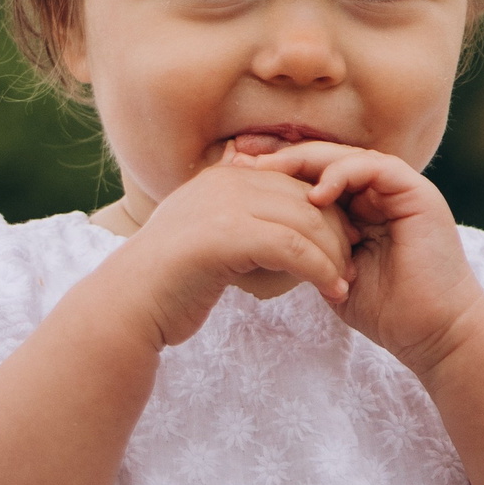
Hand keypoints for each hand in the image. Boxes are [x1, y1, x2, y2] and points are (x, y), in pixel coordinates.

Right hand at [100, 162, 356, 348]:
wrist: (129, 307)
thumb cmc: (172, 284)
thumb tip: (289, 230)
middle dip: (338, 232)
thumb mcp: (210, 240)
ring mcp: (224, 205)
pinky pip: (294, 249)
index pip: (293, 183)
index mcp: (224, 177)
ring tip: (347, 282)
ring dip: (334, 255)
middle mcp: (226, 181)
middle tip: (354, 264)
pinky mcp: (227, 236)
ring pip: (306, 223)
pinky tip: (333, 291)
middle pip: (306, 199)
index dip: (326, 212)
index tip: (345, 242)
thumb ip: (244, 225)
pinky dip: (320, 270)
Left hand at [231, 140, 483, 374]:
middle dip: (282, 157)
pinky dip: (343, 174)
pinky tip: (315, 193)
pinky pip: (375, 168)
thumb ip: (308, 249)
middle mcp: (380, 194)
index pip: (313, 178)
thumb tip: (262, 236)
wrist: (434, 335)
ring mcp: (400, 190)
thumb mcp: (331, 274)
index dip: (275, 174)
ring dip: (306, 161)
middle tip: (241, 158)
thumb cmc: (387, 313)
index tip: (233, 177)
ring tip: (269, 171)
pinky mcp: (417, 193)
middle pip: (326, 160)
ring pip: (347, 157)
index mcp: (361, 210)